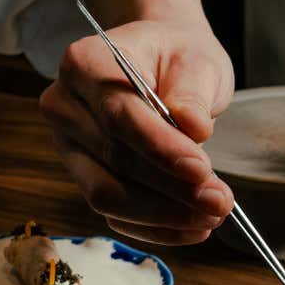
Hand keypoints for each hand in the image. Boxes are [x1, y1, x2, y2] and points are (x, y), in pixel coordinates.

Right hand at [39, 0, 234, 244]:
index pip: (120, 116)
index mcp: (85, 62)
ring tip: (213, 214)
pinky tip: (193, 226)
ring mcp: (69, 145)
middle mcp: (65, 105)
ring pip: (107, 195)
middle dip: (171, 189)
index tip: (202, 170)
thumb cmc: (178, 57)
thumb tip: (194, 130)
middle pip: (114, 160)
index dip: (161, 149)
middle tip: (220, 201)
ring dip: (164, 214)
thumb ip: (193, 95)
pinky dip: (155, 227)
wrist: (163, 63)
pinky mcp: (83, 175)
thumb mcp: (197, 61)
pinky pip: (114, 213)